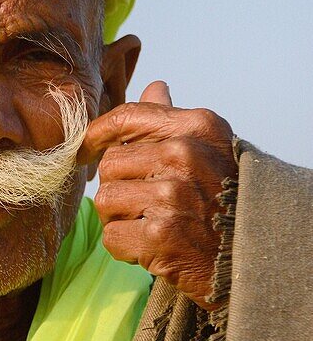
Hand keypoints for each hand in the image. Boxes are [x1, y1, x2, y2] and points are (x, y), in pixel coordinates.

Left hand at [78, 81, 235, 309]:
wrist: (255, 254)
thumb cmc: (226, 198)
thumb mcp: (210, 148)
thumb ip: (173, 120)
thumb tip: (154, 87)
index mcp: (196, 128)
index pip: (128, 117)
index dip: (97, 134)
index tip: (86, 149)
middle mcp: (184, 155)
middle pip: (110, 164)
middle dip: (118, 187)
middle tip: (146, 204)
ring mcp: (171, 196)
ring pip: (105, 200)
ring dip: (119, 218)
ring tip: (150, 224)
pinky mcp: (160, 235)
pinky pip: (111, 236)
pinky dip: (125, 248)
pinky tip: (151, 247)